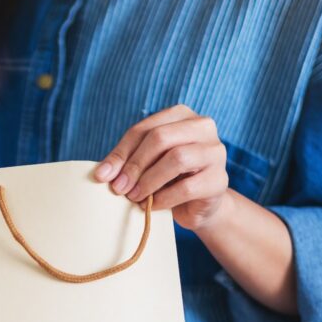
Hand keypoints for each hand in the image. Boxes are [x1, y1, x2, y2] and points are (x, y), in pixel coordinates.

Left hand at [93, 104, 229, 230]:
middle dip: (135, 165)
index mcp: (181, 115)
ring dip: (149, 181)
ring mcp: (215, 152)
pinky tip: (151, 206)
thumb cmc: (168, 179)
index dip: (121, 152)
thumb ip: (127, 162)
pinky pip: (187, 188)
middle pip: (161, 138)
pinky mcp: (219, 180)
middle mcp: (203, 126)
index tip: (102, 175)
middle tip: (119, 188)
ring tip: (134, 197)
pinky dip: (163, 199)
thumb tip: (102, 173)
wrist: (198, 205)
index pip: (144, 129)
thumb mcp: (146, 164)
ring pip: (177, 159)